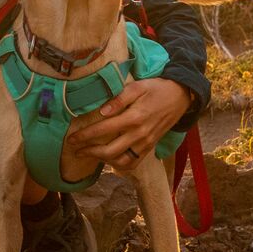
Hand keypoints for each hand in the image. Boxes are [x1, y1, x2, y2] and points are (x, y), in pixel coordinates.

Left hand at [68, 78, 191, 171]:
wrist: (180, 96)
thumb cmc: (156, 89)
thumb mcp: (137, 87)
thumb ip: (119, 99)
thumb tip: (102, 112)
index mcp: (134, 117)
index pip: (104, 130)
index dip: (85, 136)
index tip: (72, 139)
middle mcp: (139, 134)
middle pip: (109, 151)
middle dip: (89, 152)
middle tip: (75, 149)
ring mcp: (145, 143)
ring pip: (121, 161)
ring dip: (103, 160)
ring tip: (89, 155)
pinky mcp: (150, 147)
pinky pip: (133, 162)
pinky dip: (119, 165)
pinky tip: (108, 160)